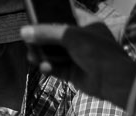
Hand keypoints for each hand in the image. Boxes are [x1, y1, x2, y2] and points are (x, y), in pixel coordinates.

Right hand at [19, 22, 135, 106]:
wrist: (112, 80)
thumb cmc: (98, 52)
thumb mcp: (71, 36)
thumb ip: (47, 33)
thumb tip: (24, 31)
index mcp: (86, 23)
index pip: (64, 15)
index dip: (49, 17)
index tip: (34, 20)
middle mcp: (81, 39)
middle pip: (55, 36)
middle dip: (41, 40)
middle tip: (28, 42)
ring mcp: (77, 56)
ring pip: (53, 54)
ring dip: (42, 55)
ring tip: (33, 57)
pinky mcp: (73, 72)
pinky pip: (56, 68)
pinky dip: (49, 68)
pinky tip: (45, 68)